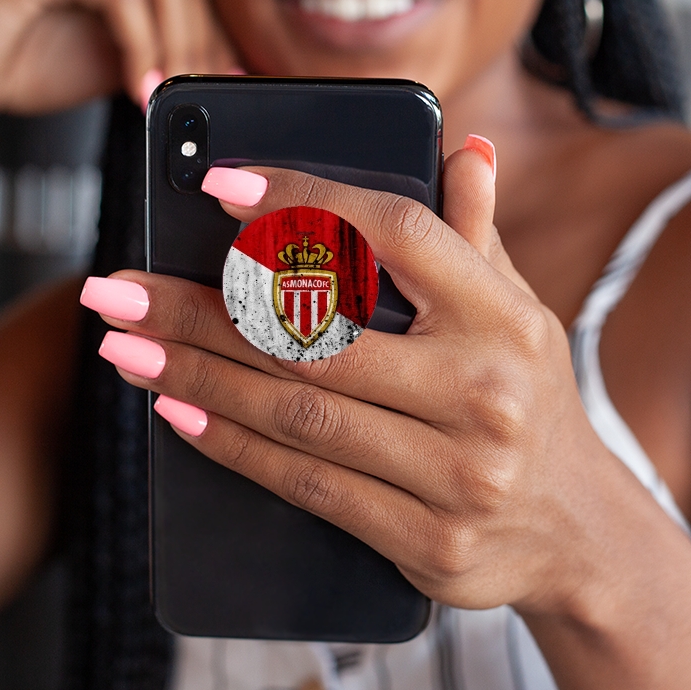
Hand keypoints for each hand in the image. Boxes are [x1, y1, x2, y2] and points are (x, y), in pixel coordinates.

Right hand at [0, 0, 237, 124]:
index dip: (215, 40)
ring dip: (174, 51)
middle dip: (200, 51)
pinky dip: (140, 47)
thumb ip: (165, 57)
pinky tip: (138, 85)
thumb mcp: (122, 64)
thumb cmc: (32, 63)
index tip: (223, 85)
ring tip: (165, 96)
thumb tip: (218, 73)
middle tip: (195, 97)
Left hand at [86, 144, 617, 619]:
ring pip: (297, 412)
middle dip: (200, 308)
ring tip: (123, 344)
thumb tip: (462, 149)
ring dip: (194, 374)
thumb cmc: (525, 395)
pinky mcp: (428, 540)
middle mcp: (484, 390)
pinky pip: (307, 485)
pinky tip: (176, 409)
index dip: (302, 204)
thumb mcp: (516, 309)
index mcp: (504, 315)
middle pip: (314, 335)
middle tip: (116, 286)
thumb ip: (474, 233)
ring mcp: (458, 472)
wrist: (574, 527)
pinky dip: (232, 444)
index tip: (218, 186)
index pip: (392, 233)